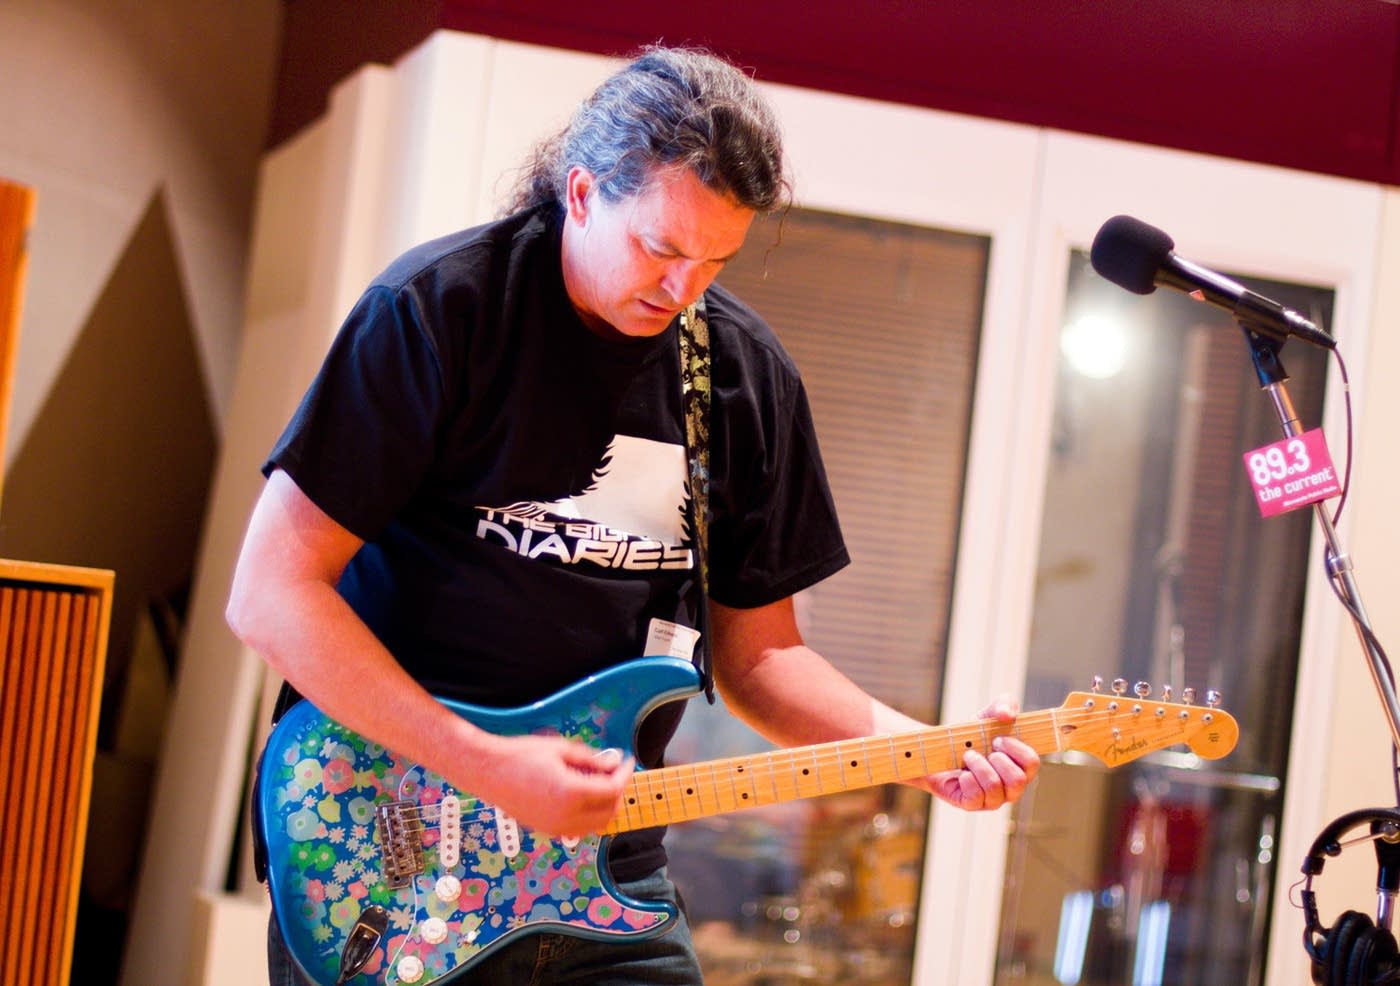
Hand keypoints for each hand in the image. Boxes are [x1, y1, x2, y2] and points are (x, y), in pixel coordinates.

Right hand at [467, 734, 634, 837]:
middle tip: (616, 772)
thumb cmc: (519, 756)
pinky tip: (585, 796)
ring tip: (602, 783)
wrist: (488, 771)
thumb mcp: (560, 748)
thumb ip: (589, 759)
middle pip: (609, 812)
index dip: (624, 774)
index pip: (612, 790)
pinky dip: (590, 816)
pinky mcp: (547, 830)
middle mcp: (565, 816)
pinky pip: (579, 829)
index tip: (626, 762)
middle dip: (618, 792)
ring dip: (606, 807)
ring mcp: (555, 827)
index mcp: (571, 794)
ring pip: (597, 826)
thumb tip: (609, 765)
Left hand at [915, 695, 1039, 810]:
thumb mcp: (988, 715)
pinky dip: (968, 780)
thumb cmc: (971, 736)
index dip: (1016, 749)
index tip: (998, 738)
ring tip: (969, 756)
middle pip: (1018, 780)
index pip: (1032, 763)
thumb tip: (1007, 714)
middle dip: (999, 760)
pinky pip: (975, 797)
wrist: (939, 749)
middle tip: (985, 748)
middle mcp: (1011, 787)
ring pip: (995, 788)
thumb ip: (1004, 705)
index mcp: (1021, 766)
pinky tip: (962, 772)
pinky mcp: (972, 805)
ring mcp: (993, 799)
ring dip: (979, 766)